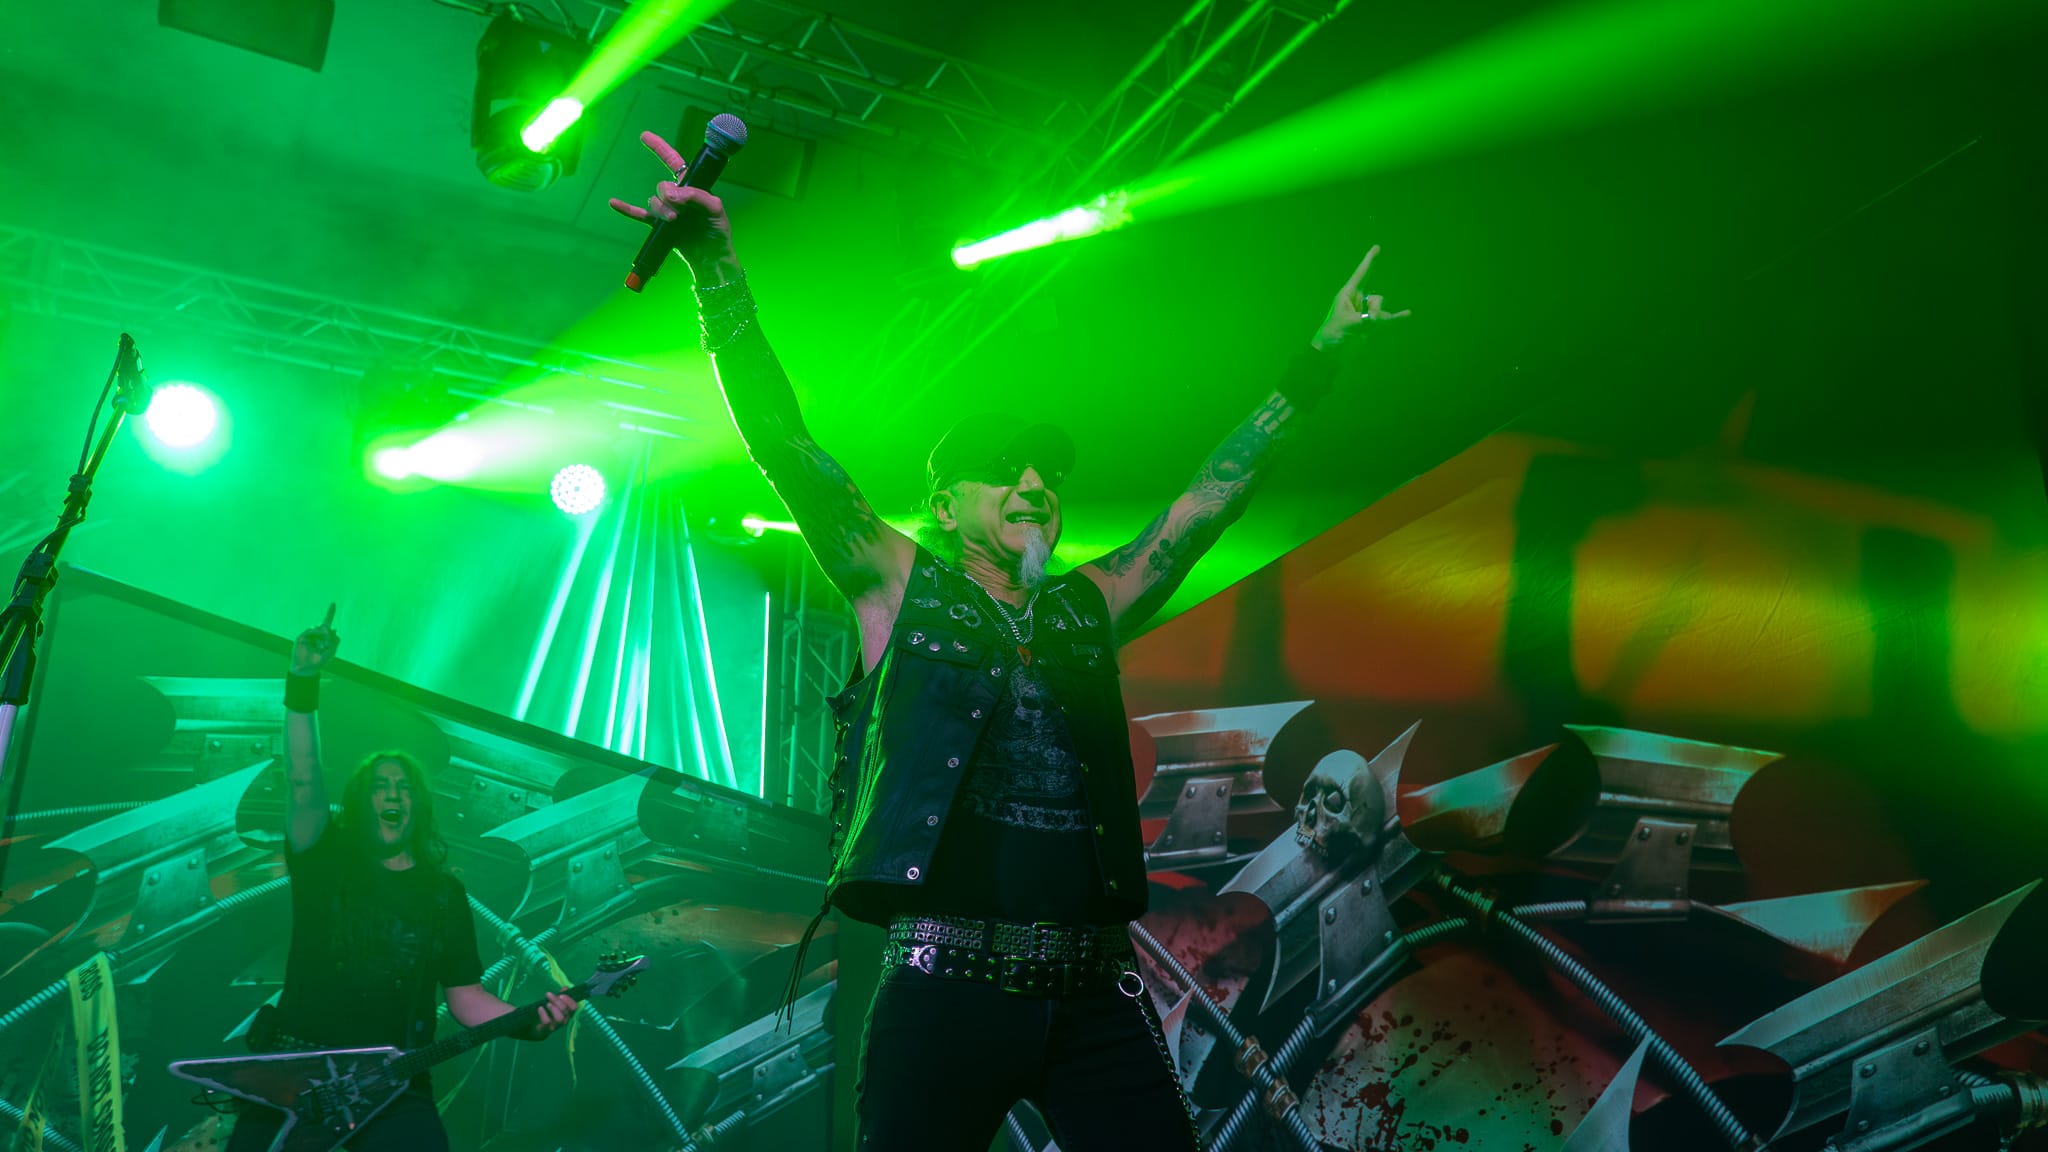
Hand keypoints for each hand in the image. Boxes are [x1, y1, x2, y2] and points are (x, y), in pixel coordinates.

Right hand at [290, 604, 338, 676]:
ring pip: (320, 629)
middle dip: (329, 636)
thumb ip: (335, 640)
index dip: (330, 612)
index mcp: (325, 636)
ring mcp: (309, 635)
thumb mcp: (331, 652)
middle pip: (327, 627)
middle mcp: (317, 634)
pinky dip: (315, 634)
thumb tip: (332, 628)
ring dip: (323, 638)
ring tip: (322, 648)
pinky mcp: (302, 637)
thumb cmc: (319, 661)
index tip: (333, 603)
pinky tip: (317, 642)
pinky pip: (310, 631)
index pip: (328, 623)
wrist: (306, 669)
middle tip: (326, 647)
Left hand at [531, 990, 578, 1038]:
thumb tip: (565, 988)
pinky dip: (543, 1014)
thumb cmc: (548, 1011)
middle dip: (557, 1001)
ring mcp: (556, 1025)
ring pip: (559, 1018)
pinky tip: (540, 1008)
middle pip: (565, 1010)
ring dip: (553, 1008)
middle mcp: (564, 1019)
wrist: (536, 1025)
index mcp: (568, 1012)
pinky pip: (547, 1021)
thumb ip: (561, 995)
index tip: (561, 994)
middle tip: (548, 994)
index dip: (569, 1000)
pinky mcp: (546, 1028)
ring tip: (547, 1003)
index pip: (574, 1007)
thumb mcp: (555, 1002)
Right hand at [607, 131, 739, 279]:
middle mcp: (678, 196)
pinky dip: (627, 209)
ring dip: (661, 210)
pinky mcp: (659, 226)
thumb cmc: (717, 233)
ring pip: (654, 201)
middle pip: (662, 186)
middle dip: (668, 197)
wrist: (711, 260)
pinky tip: (613, 203)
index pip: (674, 163)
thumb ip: (696, 196)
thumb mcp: (715, 210)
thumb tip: (672, 194)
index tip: (644, 136)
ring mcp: (667, 211)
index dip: (660, 148)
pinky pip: (639, 215)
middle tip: (680, 212)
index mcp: (692, 188)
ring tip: (674, 222)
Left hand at [1311, 246, 1410, 350]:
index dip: (1369, 260)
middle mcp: (1358, 300)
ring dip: (1378, 319)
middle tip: (1369, 321)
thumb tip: (1380, 318)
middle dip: (1376, 309)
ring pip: (1381, 309)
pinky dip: (1396, 317)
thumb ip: (1367, 320)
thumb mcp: (1348, 324)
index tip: (1377, 247)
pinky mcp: (1371, 323)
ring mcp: (1366, 311)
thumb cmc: (1333, 335)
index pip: (1361, 273)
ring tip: (1365, 329)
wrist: (1332, 352)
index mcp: (1348, 294)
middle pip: (1377, 298)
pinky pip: (1386, 317)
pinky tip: (1407, 314)